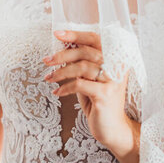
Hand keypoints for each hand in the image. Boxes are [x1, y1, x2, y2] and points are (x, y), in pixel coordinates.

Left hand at [42, 30, 131, 148]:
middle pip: (86, 52)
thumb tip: (62, 47)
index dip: (75, 35)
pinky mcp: (105, 94)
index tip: (57, 34)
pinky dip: (65, 88)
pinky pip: (80, 84)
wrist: (112, 128)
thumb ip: (81, 62)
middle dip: (62, 55)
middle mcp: (116, 65)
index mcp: (114, 57)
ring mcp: (112, 80)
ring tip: (49, 78)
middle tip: (47, 60)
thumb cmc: (98, 100)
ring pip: (82, 67)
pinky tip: (57, 93)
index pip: (94, 38)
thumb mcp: (89, 78)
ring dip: (61, 72)